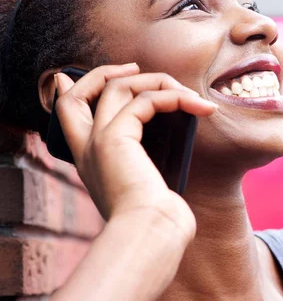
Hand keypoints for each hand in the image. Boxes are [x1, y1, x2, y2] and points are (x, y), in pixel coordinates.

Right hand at [54, 63, 216, 240]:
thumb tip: (166, 168)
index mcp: (90, 160)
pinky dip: (174, 97)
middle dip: (107, 72)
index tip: (86, 74)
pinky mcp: (115, 138)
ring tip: (188, 95)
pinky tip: (198, 108)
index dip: (73, 88)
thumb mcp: (146, 188)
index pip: (67, 113)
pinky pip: (145, 100)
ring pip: (117, 87)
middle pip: (81, 92)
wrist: (150, 234)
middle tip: (137, 67)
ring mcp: (98, 141)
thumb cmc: (154, 219)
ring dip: (156, 82)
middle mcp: (87, 148)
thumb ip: (146, 169)